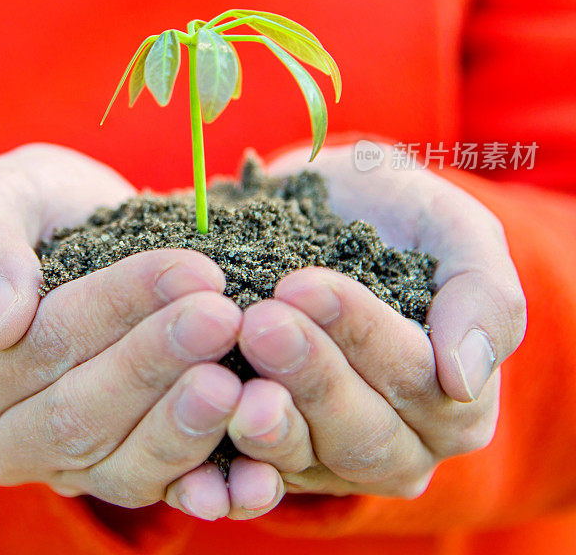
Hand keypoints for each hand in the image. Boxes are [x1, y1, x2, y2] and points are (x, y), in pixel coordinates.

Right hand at [0, 144, 243, 516]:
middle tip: (225, 318)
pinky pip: (160, 489)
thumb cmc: (27, 208)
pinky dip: (209, 483)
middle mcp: (2, 434)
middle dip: (160, 362)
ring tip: (240, 383)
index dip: (122, 305)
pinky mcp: (116, 471)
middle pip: (83, 411)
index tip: (193, 270)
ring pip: (122, 464)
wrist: (68, 237)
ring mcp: (60, 464)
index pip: (46, 340)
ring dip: (185, 426)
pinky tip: (254, 472)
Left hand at [222, 144, 526, 501]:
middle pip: (359, 434)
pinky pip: (246, 471)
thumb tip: (465, 378)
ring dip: (265, 420)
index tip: (305, 286)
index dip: (361, 336)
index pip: (415, 380)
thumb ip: (483, 298)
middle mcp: (397, 443)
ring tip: (228, 377)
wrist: (329, 207)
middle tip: (260, 324)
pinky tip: (195, 441)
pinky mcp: (268, 451)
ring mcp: (327, 454)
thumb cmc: (400, 216)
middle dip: (309, 376)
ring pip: (301, 457)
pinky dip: (220, 464)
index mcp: (454, 401)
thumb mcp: (456, 233)